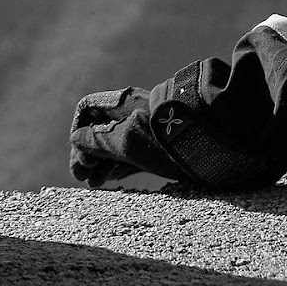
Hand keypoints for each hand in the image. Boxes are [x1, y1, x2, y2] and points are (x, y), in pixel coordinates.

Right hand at [69, 87, 183, 187]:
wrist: (210, 140)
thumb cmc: (165, 139)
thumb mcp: (127, 141)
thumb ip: (98, 141)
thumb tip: (77, 139)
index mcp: (123, 103)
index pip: (88, 109)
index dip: (78, 130)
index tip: (79, 153)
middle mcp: (131, 112)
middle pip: (100, 127)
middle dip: (87, 151)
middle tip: (80, 176)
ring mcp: (143, 127)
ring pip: (113, 142)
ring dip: (100, 161)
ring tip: (92, 182)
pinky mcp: (156, 144)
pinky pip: (129, 152)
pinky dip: (116, 164)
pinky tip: (109, 178)